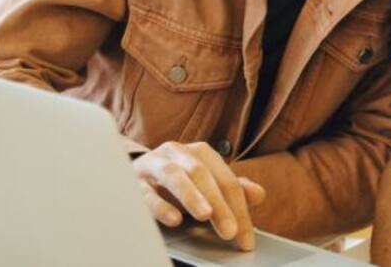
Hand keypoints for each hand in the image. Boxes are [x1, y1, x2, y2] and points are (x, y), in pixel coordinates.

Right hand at [133, 141, 265, 250]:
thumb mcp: (205, 186)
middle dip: (219, 204)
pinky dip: (160, 205)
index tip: (245, 238)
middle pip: (203, 175)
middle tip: (230, 231)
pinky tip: (174, 219)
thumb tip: (259, 194)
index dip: (239, 209)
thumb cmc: (175, 183)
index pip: (226, 180)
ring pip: (174, 174)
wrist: (133, 177)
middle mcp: (177, 153)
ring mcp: (153, 164)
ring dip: (192, 195)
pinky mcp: (131, 180)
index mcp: (200, 152)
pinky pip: (145, 191)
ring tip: (206, 215)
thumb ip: (231, 190)